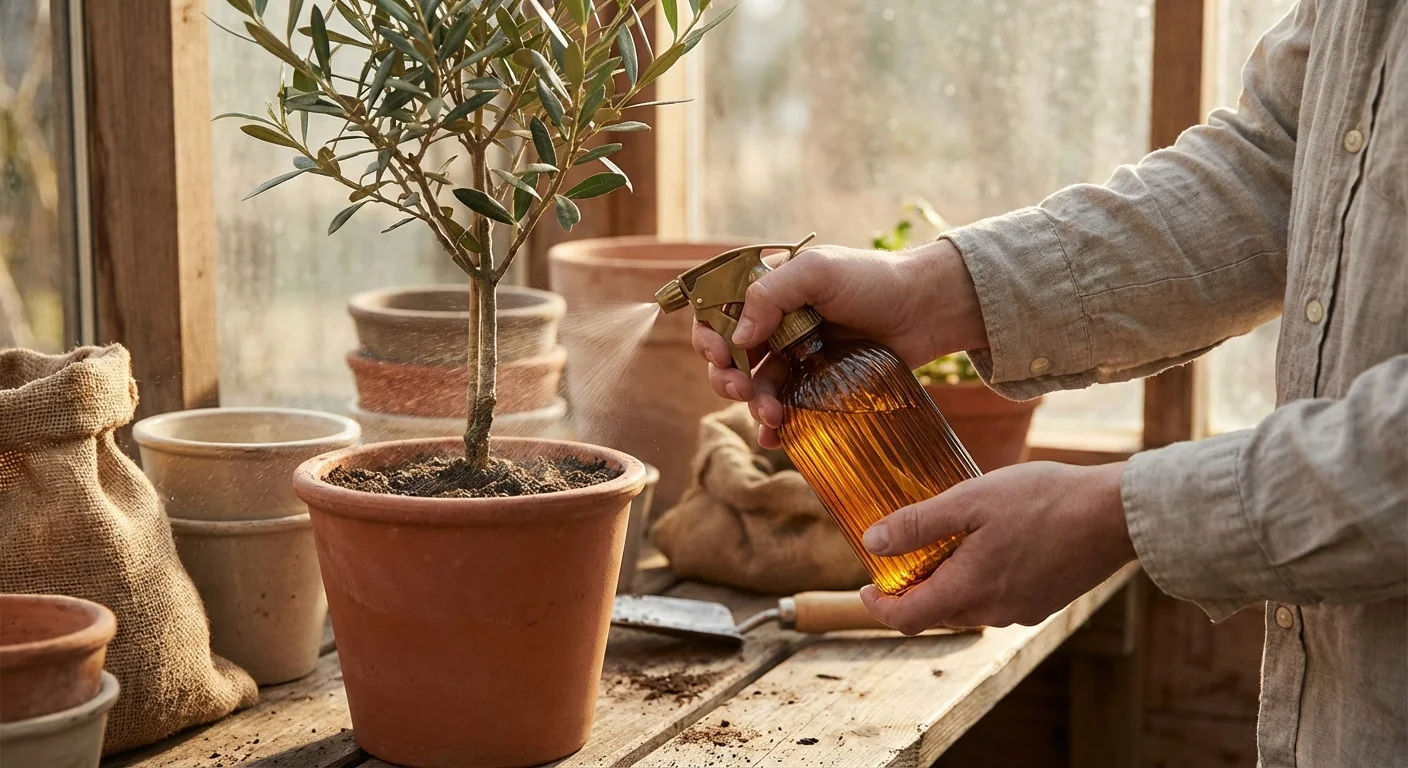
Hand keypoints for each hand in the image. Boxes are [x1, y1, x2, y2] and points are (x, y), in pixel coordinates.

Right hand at [691, 238, 986, 447]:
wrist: (925, 309)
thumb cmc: (873, 280)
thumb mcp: (818, 271)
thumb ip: (771, 294)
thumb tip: (738, 338)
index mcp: (766, 292)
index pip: (716, 313)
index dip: (707, 336)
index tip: (719, 353)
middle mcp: (774, 324)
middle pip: (729, 357)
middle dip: (726, 376)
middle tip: (739, 389)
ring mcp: (795, 356)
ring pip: (755, 387)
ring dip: (752, 404)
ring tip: (771, 414)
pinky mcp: (817, 385)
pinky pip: (785, 408)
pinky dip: (774, 427)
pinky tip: (775, 436)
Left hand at [857, 461, 1135, 631]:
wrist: (1115, 514)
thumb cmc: (1043, 500)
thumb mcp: (969, 500)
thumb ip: (918, 524)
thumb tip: (872, 542)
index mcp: (968, 590)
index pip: (906, 620)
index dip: (878, 607)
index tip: (866, 587)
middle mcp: (993, 612)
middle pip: (935, 615)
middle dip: (912, 593)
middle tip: (902, 558)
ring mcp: (1022, 611)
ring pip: (968, 608)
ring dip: (948, 586)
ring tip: (946, 546)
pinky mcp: (1044, 603)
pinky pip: (997, 601)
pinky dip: (979, 583)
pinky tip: (989, 547)